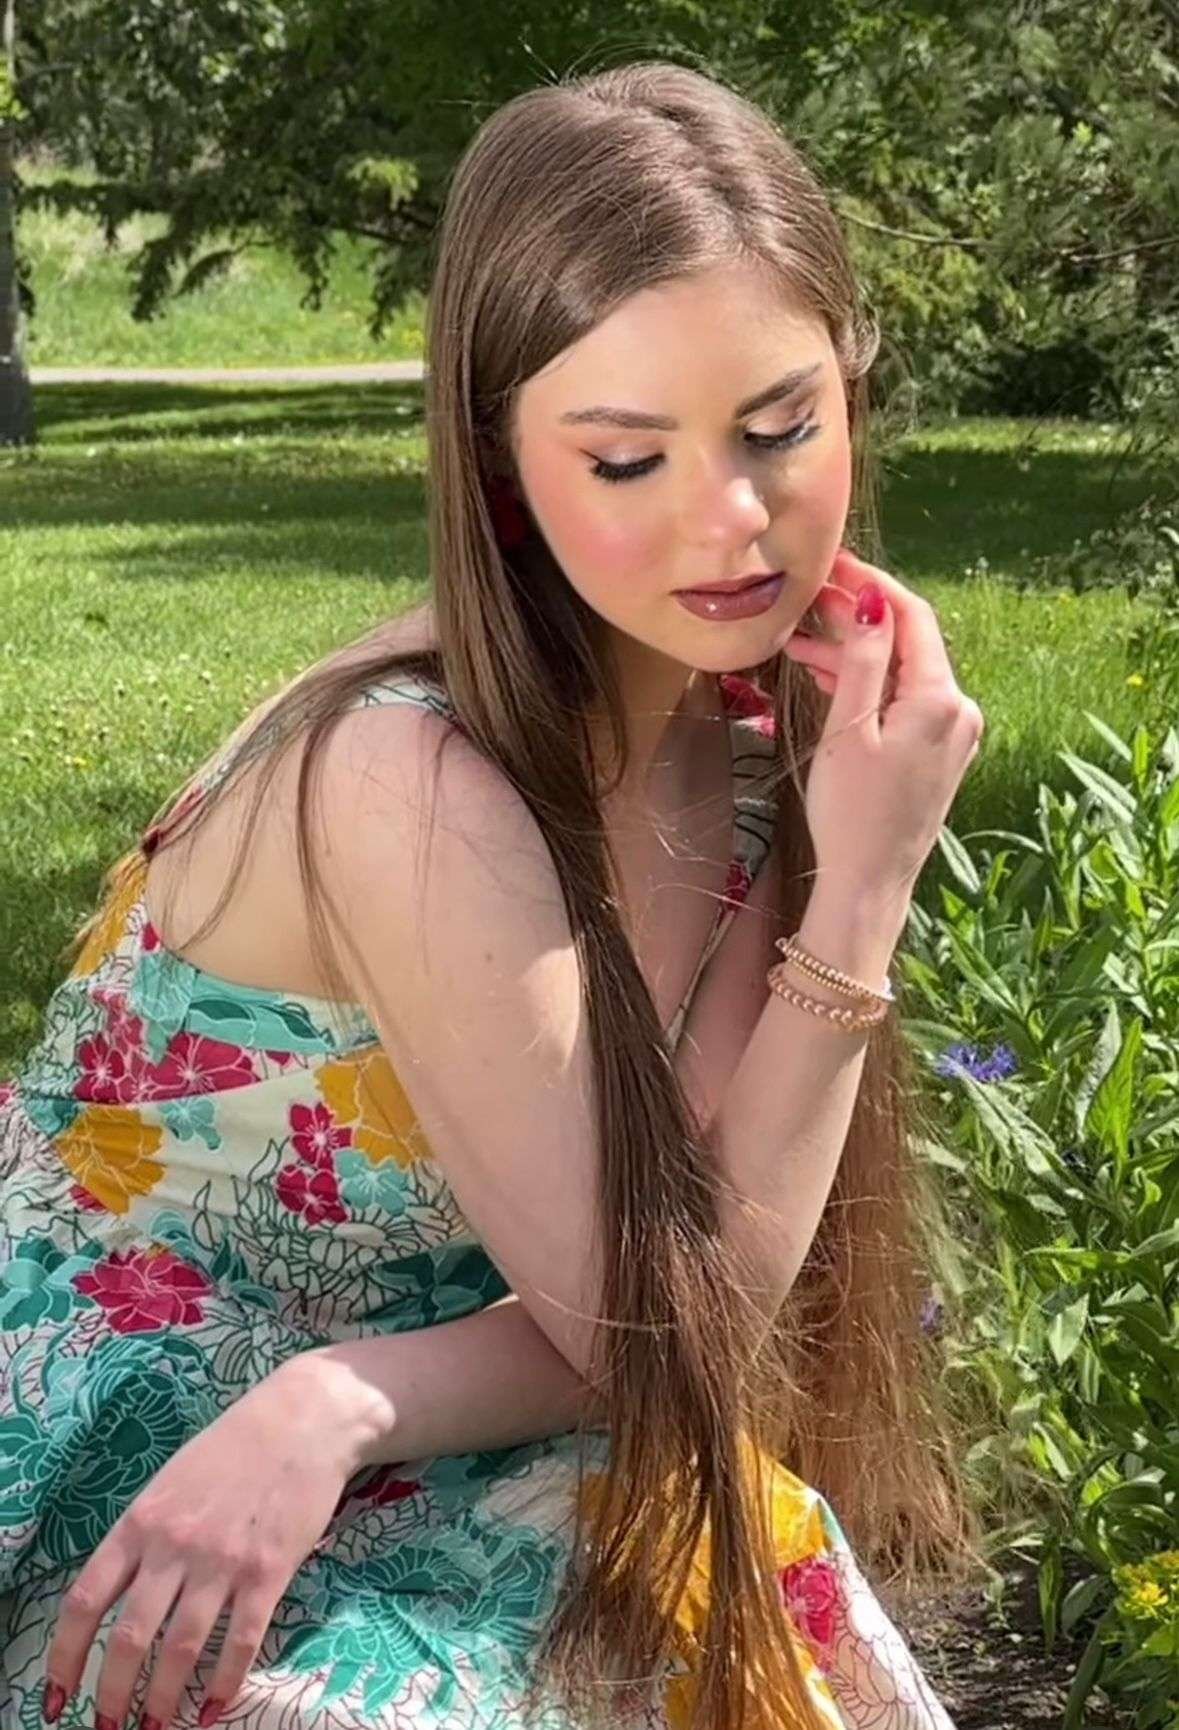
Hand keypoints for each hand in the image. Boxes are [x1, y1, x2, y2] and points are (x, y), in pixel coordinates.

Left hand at [41, 1365, 363, 1729]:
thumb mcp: (171, 1481)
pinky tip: (213, 1710)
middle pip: (130, 1638)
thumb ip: (144, 1535)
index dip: (66, 1658)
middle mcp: (174, 1545)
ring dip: (163, 1700)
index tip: (58, 1697)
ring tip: (154, 1728)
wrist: (304, 1418)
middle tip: (108, 1728)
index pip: (86, 1601)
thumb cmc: (234, 1447)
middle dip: (112, 1695)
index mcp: (141, 1521)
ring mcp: (223, 1560)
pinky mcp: (269, 1571)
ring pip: (181, 1649)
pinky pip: (241, 1641)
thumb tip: (119, 1598)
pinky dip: (225, 1684)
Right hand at [776, 547, 983, 901]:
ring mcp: (952, 734)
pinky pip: (903, 703)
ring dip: (855, 656)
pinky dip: (868, 687)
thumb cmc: (852, 813)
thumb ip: (862, 661)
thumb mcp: (849, 729)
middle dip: (855, 621)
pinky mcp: (938, 754)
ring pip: (900, 674)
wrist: (868, 883)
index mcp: (940, 699)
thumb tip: (871, 600)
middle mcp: (958, 711)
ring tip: (797, 646)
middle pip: (906, 644)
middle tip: (803, 604)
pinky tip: (828, 681)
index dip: (872, 583)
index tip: (832, 564)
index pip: (912, 616)